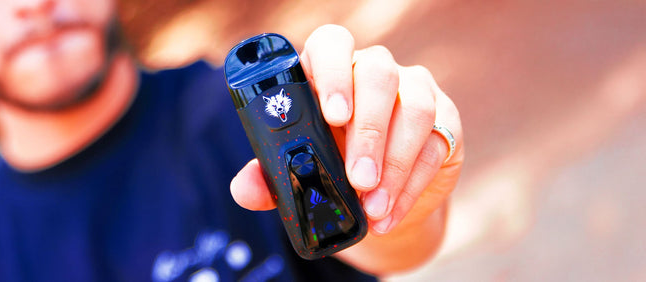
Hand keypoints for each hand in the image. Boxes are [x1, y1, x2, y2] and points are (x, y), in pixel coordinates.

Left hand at [229, 25, 464, 272]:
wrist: (373, 202)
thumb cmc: (327, 168)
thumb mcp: (295, 172)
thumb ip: (268, 176)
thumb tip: (244, 189)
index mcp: (328, 71)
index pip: (332, 44)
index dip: (332, 72)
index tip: (331, 115)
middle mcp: (374, 71)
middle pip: (378, 76)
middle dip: (367, 130)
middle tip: (356, 178)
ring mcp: (414, 92)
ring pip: (414, 109)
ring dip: (393, 163)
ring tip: (372, 204)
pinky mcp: (445, 124)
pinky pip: (434, 146)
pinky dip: (410, 185)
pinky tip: (389, 212)